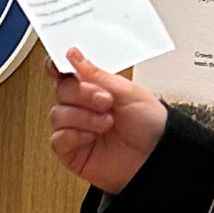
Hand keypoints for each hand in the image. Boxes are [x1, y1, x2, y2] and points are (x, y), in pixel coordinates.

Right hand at [50, 48, 166, 198]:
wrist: (156, 157)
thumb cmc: (149, 125)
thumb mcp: (127, 91)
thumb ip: (96, 74)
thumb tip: (73, 55)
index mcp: (94, 88)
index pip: (66, 73)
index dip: (57, 66)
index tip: (59, 64)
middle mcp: (82, 107)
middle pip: (61, 90)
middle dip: (82, 93)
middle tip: (105, 101)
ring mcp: (75, 129)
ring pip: (58, 114)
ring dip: (84, 116)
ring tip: (107, 122)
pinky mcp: (71, 152)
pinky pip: (58, 139)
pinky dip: (75, 135)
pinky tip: (92, 137)